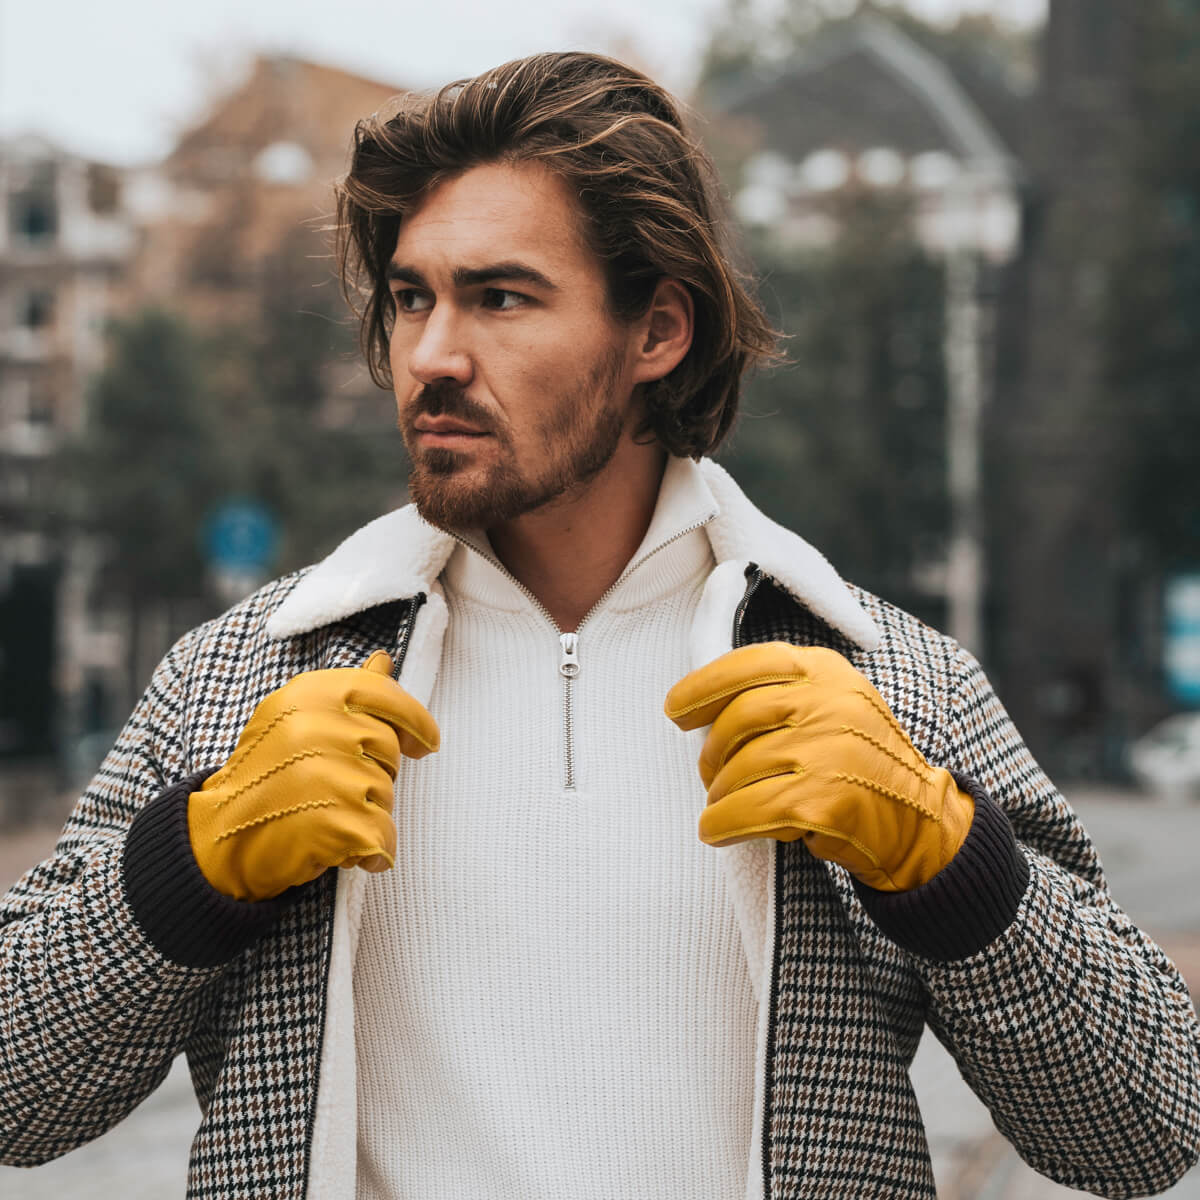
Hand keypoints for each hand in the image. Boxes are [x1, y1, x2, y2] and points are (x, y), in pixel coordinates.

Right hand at [188, 650, 438, 900]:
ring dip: (368, 816)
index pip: (385, 695)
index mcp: (310, 695)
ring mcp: (325, 775)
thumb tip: (384, 662)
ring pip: (386, 795)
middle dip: (376, 775)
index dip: (415, 720)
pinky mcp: (333, 822)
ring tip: (326, 818)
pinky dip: (372, 852)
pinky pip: (383, 836)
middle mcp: (317, 729)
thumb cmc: (265, 776)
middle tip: (333, 791)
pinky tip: (345, 853)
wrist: (217, 838)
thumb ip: (348, 694)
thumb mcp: (296, 720)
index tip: (426, 744)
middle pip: (390, 750)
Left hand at [663, 643, 972, 891]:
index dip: (703, 686)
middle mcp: (830, 703)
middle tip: (709, 774)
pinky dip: (722, 823)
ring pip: (739, 769)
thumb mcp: (829, 705)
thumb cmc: (855, 764)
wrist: (920, 823)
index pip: (750, 663)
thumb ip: (778, 694)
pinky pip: (748, 810)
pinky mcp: (824, 800)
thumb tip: (698, 705)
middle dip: (711, 752)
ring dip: (719, 795)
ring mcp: (829, 751)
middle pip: (738, 719)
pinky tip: (717, 830)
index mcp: (826, 671)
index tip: (675, 710)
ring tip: (724, 806)